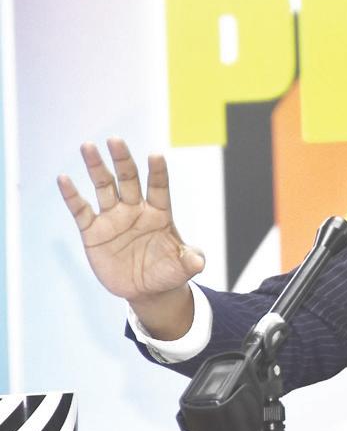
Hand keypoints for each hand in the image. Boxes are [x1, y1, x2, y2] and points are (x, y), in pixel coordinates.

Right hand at [57, 138, 203, 338]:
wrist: (146, 290)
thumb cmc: (168, 272)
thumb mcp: (182, 268)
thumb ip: (190, 261)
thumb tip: (199, 261)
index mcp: (159, 213)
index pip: (159, 187)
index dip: (157, 172)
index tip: (156, 155)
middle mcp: (135, 210)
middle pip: (128, 179)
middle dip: (122, 160)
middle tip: (115, 140)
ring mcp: (113, 218)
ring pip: (104, 187)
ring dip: (96, 167)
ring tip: (88, 146)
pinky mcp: (93, 232)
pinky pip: (81, 210)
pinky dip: (72, 195)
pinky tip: (64, 178)